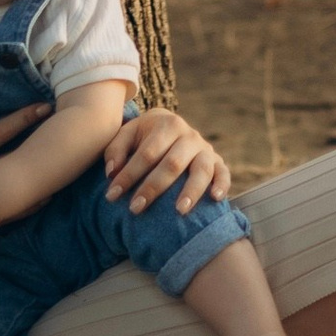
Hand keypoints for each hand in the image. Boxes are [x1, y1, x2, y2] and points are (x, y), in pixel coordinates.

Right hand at [0, 88, 50, 234]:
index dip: (20, 119)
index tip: (41, 106)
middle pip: (12, 158)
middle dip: (38, 144)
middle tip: (63, 130)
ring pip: (12, 185)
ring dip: (38, 175)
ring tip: (64, 166)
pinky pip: (5, 208)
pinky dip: (25, 202)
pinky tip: (44, 196)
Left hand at [101, 103, 231, 218]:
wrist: (171, 126)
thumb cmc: (144, 136)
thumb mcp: (127, 135)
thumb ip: (115, 150)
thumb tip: (112, 172)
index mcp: (167, 124)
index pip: (147, 153)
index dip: (129, 175)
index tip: (111, 196)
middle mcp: (189, 135)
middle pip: (172, 163)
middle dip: (153, 188)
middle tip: (136, 209)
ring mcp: (205, 149)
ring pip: (201, 170)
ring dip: (191, 191)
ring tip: (179, 211)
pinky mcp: (218, 162)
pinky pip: (223, 173)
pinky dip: (222, 185)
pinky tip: (215, 199)